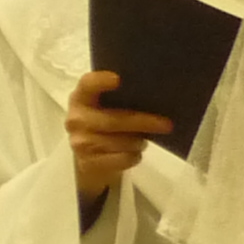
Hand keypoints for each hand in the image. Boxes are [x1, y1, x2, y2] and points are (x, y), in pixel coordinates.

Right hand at [66, 70, 174, 202]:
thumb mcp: (105, 108)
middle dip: (143, 122)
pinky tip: (134, 153)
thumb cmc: (104, 125)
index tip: (118, 79)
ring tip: (142, 140)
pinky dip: (134, 156)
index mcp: (80, 98)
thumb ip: (119, 98)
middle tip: (166, 124)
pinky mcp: (89, 163)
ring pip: (121, 142)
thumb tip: (156, 95)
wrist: (89, 161)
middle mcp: (76, 119)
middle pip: (113, 120)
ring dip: (138, 142)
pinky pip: (122, 159)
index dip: (100, 81)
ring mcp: (81, 143)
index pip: (86, 85)